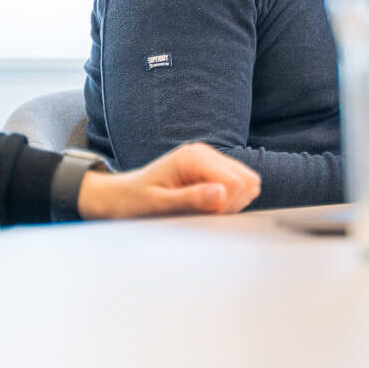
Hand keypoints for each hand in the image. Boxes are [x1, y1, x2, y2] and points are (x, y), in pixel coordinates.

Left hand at [75, 143, 261, 218]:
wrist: (120, 196)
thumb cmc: (135, 202)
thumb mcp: (158, 205)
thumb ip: (191, 199)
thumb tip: (221, 194)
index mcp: (194, 158)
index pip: (237, 182)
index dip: (226, 205)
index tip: (202, 214)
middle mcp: (206, 153)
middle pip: (247, 181)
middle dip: (231, 204)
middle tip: (201, 212)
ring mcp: (211, 159)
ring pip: (248, 183)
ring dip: (231, 203)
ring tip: (201, 208)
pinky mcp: (213, 169)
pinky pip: (240, 186)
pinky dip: (229, 201)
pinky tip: (206, 205)